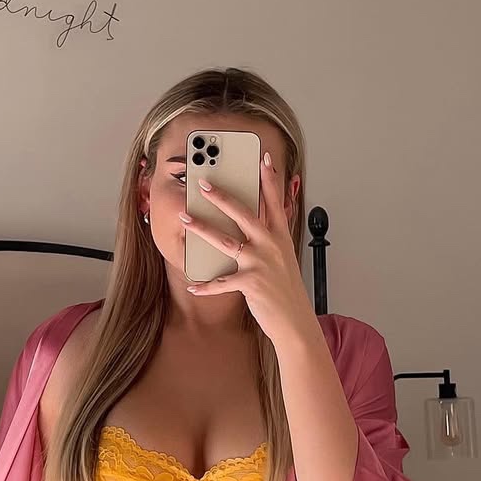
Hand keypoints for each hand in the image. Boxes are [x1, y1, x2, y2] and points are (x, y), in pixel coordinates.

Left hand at [180, 150, 318, 348]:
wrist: (295, 320)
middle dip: (221, 196)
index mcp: (280, 237)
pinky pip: (222, 282)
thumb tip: (261, 224)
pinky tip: (193, 287)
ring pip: (225, 240)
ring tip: (185, 218)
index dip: (269, 179)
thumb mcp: (284, 259)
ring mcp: (260, 263)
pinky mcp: (250, 283)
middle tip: (204, 183)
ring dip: (202, 228)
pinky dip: (206, 286)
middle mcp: (270, 246)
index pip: (275, 202)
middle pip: (243, 214)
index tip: (262, 159)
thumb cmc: (286, 291)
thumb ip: (272, 239)